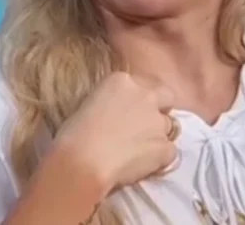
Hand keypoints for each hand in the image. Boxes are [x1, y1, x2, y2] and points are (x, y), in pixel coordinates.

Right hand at [53, 72, 177, 193]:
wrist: (83, 160)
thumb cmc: (75, 132)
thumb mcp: (89, 103)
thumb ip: (111, 101)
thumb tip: (117, 113)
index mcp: (122, 81)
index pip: (143, 83)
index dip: (138, 97)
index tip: (130, 109)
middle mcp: (145, 96)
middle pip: (166, 96)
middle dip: (161, 106)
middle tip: (145, 123)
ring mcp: (158, 122)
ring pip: (168, 126)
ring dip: (157, 134)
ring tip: (139, 149)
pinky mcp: (165, 147)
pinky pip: (169, 151)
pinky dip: (159, 158)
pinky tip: (142, 164)